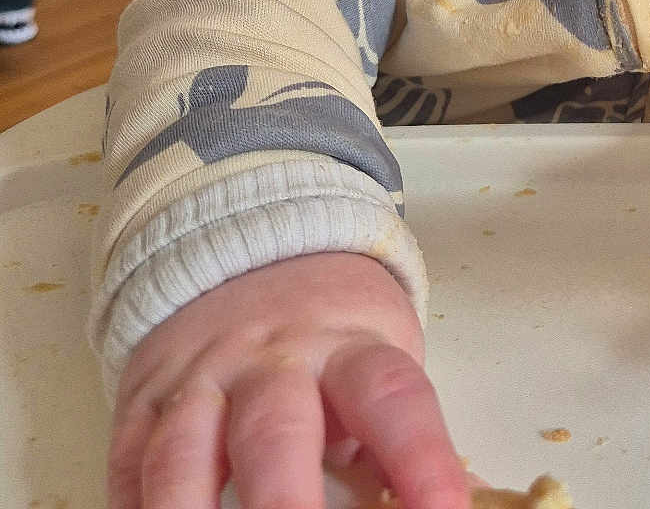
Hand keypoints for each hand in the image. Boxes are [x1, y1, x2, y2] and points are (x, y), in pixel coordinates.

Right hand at [108, 252, 471, 508]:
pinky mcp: (145, 401)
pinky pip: (130, 461)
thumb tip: (440, 505)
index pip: (393, 397)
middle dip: (286, 504)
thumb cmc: (332, 329)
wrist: (252, 245)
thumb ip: (389, 438)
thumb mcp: (378, 357)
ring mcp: (203, 378)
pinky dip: (136, 507)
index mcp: (351, 347)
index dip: (420, 458)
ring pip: (184, 453)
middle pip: (277, 431)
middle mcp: (274, 360)